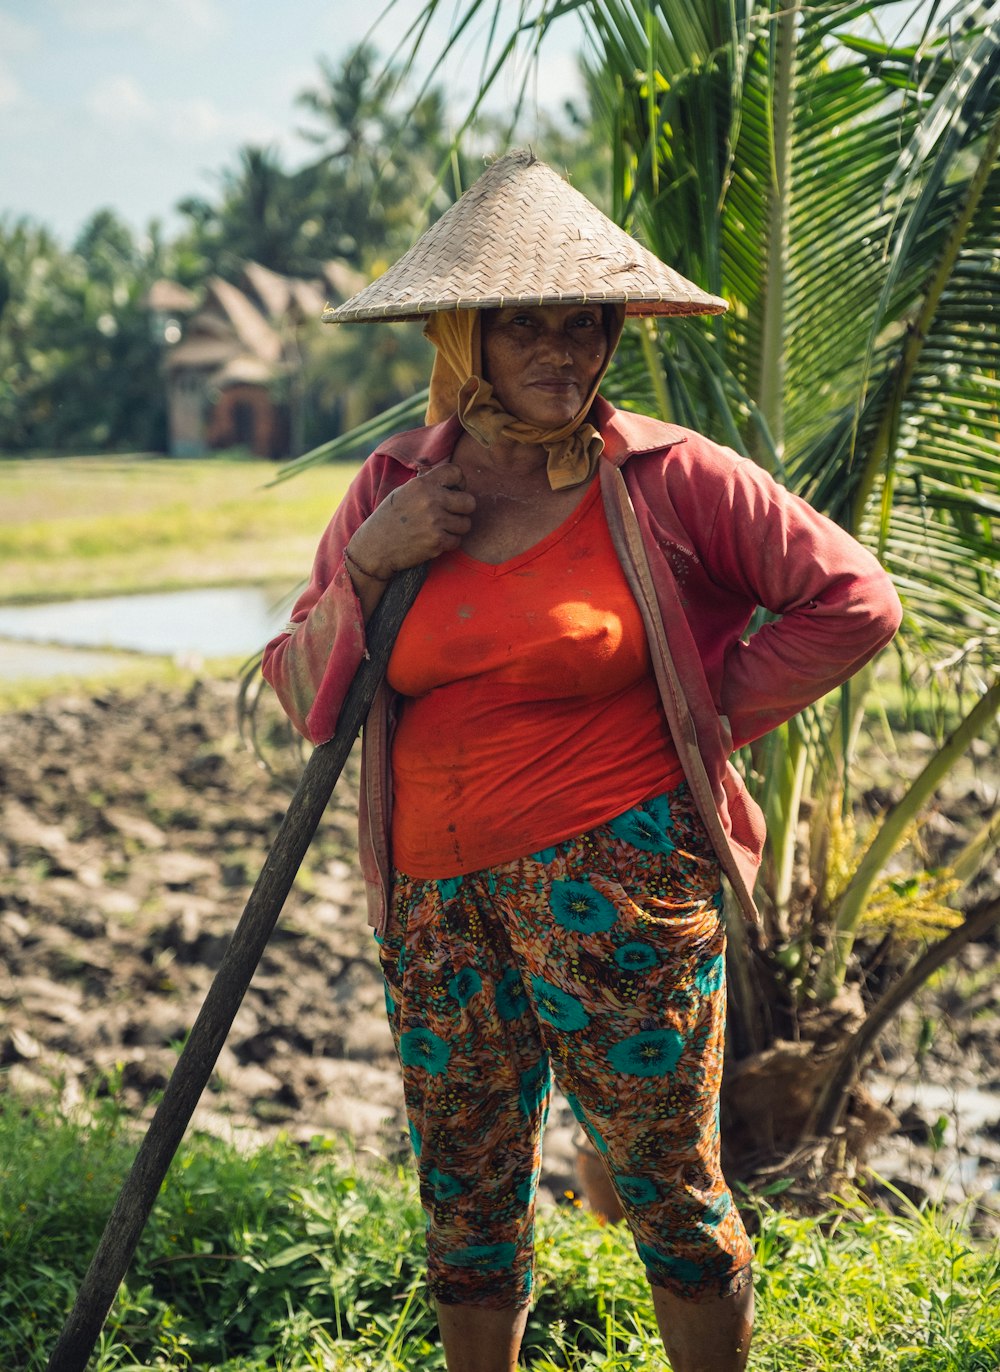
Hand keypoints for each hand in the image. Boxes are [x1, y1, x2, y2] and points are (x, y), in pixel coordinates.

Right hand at [347, 464, 475, 578]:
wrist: (375, 547)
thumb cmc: (389, 518)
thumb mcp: (403, 492)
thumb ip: (427, 484)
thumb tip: (451, 478)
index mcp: (422, 484)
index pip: (456, 473)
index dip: (460, 482)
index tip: (454, 491)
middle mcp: (430, 500)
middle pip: (469, 501)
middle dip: (463, 508)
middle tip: (452, 513)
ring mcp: (435, 522)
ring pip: (465, 523)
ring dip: (456, 527)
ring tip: (441, 528)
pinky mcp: (437, 542)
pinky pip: (457, 540)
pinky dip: (449, 542)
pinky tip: (435, 539)